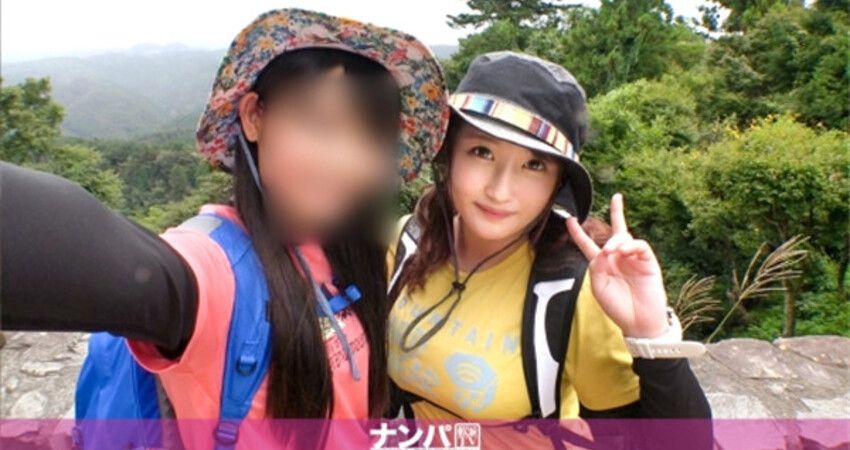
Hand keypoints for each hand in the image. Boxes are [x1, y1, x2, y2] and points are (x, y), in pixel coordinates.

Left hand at [565, 193, 667, 337]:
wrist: (638, 322)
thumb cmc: (617, 307)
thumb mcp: (598, 289)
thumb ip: (595, 268)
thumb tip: (602, 250)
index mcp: (602, 265)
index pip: (588, 244)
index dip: (578, 232)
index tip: (570, 219)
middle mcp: (618, 258)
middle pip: (616, 230)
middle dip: (615, 215)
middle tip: (605, 245)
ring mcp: (633, 258)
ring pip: (625, 236)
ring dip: (616, 241)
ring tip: (612, 252)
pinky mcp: (647, 262)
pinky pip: (640, 245)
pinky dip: (631, 245)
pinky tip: (625, 252)